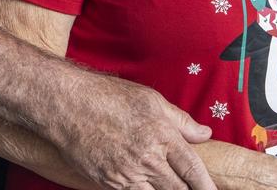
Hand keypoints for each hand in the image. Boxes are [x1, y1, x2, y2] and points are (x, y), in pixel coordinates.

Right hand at [56, 74, 215, 189]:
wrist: (69, 105)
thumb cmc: (109, 96)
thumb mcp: (150, 99)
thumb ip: (180, 120)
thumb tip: (204, 134)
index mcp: (162, 135)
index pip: (193, 170)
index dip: (207, 186)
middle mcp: (147, 158)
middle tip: (193, 188)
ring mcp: (128, 174)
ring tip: (167, 183)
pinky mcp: (110, 182)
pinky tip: (147, 183)